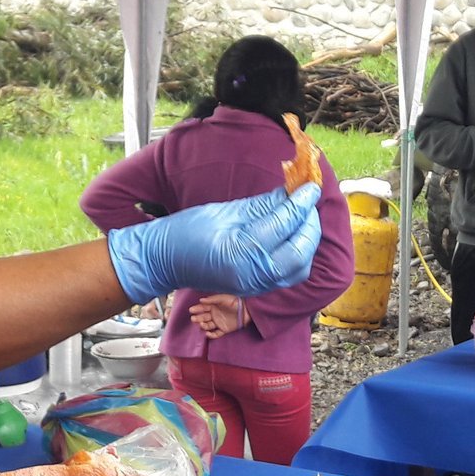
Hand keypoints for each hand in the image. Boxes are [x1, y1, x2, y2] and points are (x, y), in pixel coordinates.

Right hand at [106, 183, 321, 305]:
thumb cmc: (186, 231)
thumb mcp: (225, 211)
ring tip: (303, 217)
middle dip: (310, 224)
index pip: (284, 224)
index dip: (301, 203)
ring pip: (299, 267)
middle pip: (300, 251)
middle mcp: (252, 274)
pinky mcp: (255, 289)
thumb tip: (290, 191)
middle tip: (308, 201)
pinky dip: (298, 254)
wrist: (163, 261)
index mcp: (242, 251)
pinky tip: (293, 235)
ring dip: (307, 241)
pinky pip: (288, 274)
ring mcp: (255, 286)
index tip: (311, 186)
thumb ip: (262, 205)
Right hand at [190, 295, 243, 337]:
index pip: (203, 308)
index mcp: (214, 306)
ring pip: (208, 325)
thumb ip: (212, 299)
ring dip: (203, 326)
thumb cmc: (236, 301)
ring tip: (201, 324)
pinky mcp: (224, 329)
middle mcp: (215, 315)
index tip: (191, 310)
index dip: (197, 309)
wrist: (247, 310)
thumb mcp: (224, 298)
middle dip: (198, 318)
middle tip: (193, 319)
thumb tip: (201, 300)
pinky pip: (216, 333)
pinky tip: (207, 334)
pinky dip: (211, 335)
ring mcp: (219, 322)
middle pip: (203, 317)